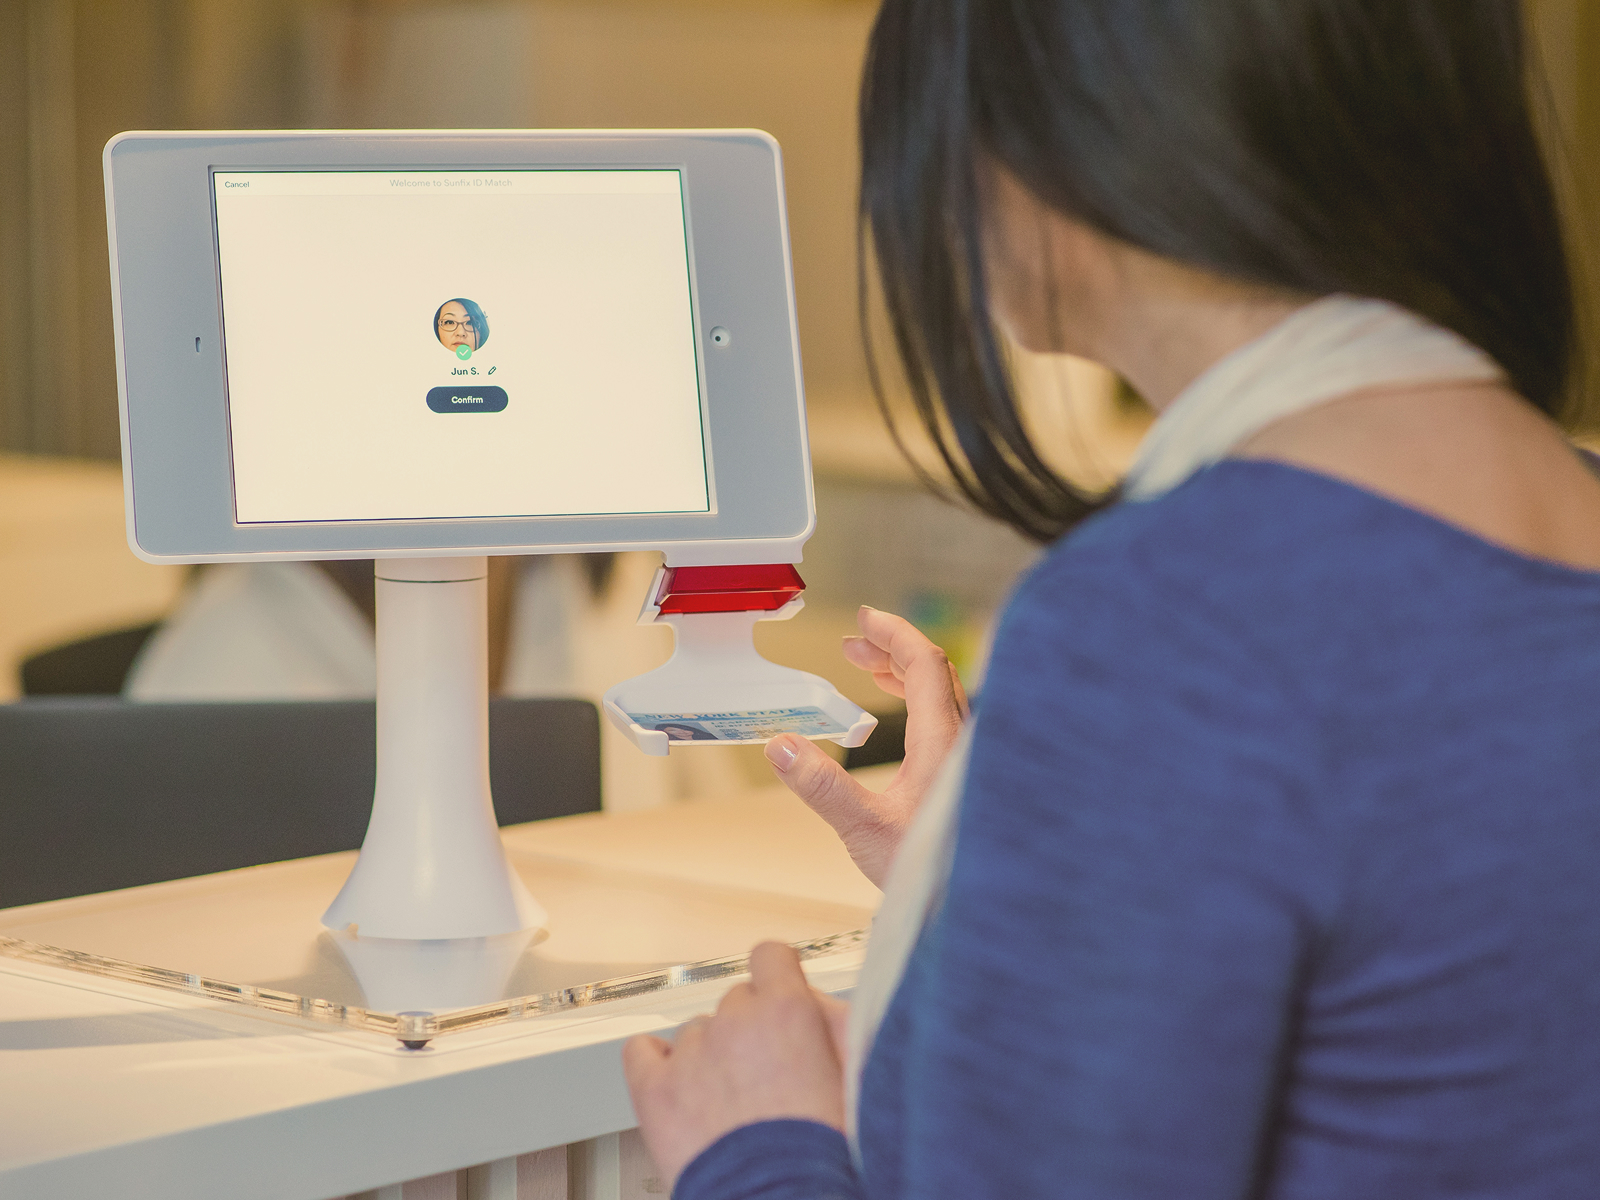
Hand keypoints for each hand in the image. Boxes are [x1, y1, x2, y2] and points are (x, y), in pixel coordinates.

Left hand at [623, 943, 848, 1189]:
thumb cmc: (826, 1155)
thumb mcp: (858, 1077)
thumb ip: (840, 1026)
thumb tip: (819, 1004)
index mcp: (787, 1012)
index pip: (771, 956)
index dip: (777, 976)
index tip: (779, 995)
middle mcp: (735, 1022)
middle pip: (736, 1000)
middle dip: (750, 1029)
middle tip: (767, 1073)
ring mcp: (690, 1055)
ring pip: (696, 1031)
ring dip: (711, 1055)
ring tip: (730, 1102)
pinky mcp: (655, 1090)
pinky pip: (642, 1051)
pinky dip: (656, 1061)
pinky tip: (677, 1083)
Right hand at [764, 606, 968, 885]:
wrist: (977, 907)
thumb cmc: (930, 872)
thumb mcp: (863, 827)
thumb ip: (821, 786)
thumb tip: (781, 745)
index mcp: (943, 741)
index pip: (923, 663)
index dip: (893, 633)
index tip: (865, 617)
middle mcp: (961, 742)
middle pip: (934, 673)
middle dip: (890, 650)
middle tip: (852, 643)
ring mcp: (966, 758)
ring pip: (940, 696)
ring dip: (902, 674)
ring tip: (865, 668)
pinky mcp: (963, 777)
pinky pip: (943, 719)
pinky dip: (914, 701)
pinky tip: (893, 717)